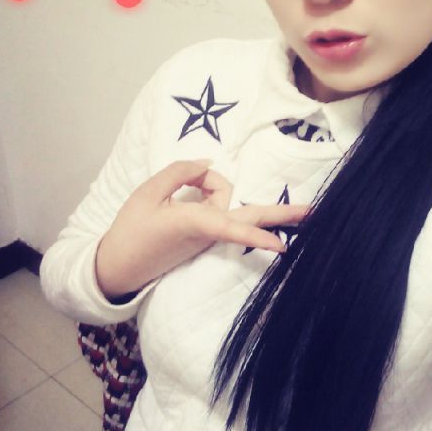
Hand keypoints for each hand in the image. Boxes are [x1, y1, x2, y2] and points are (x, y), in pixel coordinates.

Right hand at [95, 159, 309, 298]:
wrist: (118, 268)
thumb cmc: (130, 231)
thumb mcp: (148, 192)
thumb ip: (179, 172)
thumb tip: (208, 162)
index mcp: (195, 223)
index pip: (233, 229)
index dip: (258, 237)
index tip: (282, 247)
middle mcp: (209, 232)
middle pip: (252, 221)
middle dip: (282, 216)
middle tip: (313, 212)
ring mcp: (210, 237)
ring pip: (229, 203)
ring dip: (213, 185)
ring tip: (183, 183)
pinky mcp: (205, 238)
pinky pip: (219, 211)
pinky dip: (209, 194)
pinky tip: (193, 186)